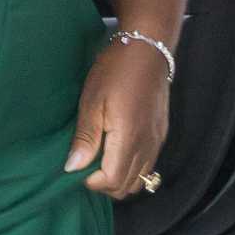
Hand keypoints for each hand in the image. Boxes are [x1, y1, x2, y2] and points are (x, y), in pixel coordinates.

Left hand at [64, 39, 168, 198]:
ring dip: (119, 178)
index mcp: (129, 138)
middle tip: (86, 165)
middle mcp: (147, 144)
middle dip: (104, 184)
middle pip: (127, 186)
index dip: (92, 181)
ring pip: (141, 180)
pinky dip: (132, 168)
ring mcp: (157, 141)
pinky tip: (116, 151)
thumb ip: (85, 138)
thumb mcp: (91, 101)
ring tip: (100, 160)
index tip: (79, 166)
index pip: (113, 180)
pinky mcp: (161, 134)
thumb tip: (73, 168)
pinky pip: (149, 166)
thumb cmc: (115, 70)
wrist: (148, 48)